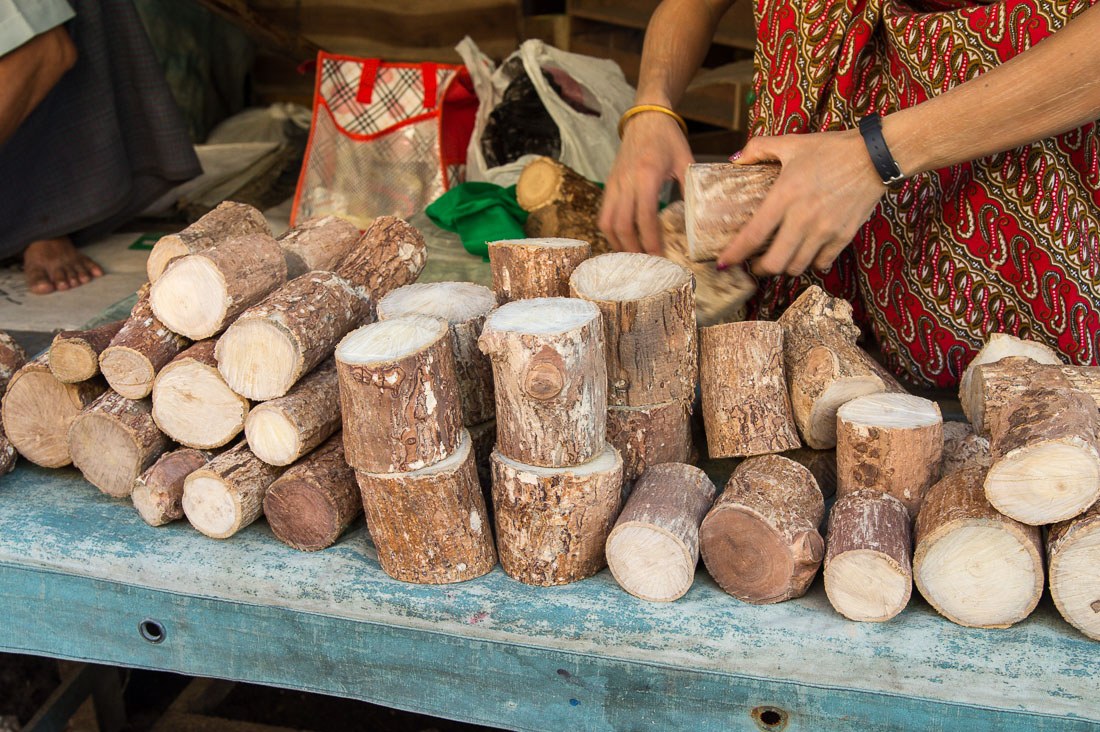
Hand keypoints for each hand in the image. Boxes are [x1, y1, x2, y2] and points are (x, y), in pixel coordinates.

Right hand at [599, 112, 694, 254]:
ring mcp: (614, 183)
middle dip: (632, 249)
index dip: (650, 241)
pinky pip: (604, 214)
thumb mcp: (685, 161)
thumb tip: (699, 218)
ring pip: (607, 222)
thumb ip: (691, 189)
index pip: (644, 217)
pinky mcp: (609, 185)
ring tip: (632, 257)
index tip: (659, 257)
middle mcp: (626, 181)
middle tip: (646, 265)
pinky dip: (611, 231)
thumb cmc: (667, 137)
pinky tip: (623, 241)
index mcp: (646, 175)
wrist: (645, 117)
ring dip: (618, 243)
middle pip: (621, 225)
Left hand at [716, 130, 887, 275]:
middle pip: (774, 263)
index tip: (723, 263)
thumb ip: (758, 148)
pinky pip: (821, 263)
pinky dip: (810, 263)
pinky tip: (805, 253)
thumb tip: (734, 159)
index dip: (735, 254)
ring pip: (797, 267)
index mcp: (785, 195)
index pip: (753, 235)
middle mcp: (804, 218)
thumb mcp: (791, 143)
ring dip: (784, 267)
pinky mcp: (844, 236)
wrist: (875, 155)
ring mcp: (825, 230)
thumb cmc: (832, 149)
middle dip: (759, 269)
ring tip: (779, 259)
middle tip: (755, 264)